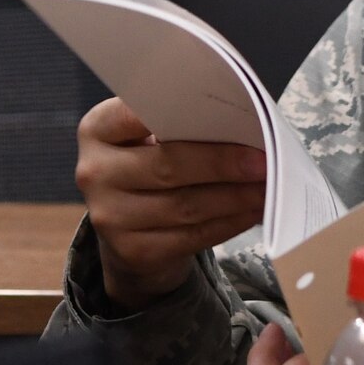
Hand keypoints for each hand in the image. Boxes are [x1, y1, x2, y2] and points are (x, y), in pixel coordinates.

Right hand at [76, 97, 266, 309]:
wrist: (130, 224)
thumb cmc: (156, 160)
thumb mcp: (156, 133)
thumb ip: (185, 123)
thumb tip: (246, 123)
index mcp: (100, 128)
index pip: (137, 113)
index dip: (184, 113)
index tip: (228, 113)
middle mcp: (94, 172)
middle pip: (168, 165)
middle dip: (224, 162)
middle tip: (266, 160)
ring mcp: (109, 216)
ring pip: (185, 205)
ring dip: (235, 197)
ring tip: (269, 186)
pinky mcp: (132, 251)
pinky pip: (191, 237)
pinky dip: (230, 223)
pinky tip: (254, 211)